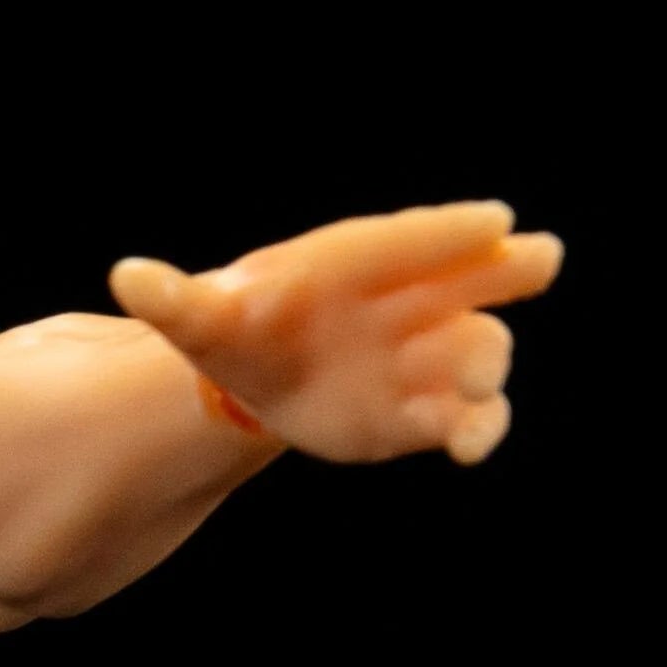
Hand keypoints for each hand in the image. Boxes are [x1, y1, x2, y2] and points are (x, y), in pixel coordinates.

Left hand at [109, 202, 562, 465]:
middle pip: (469, 277)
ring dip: (484, 363)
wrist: (262, 382)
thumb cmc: (240, 330)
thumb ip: (174, 300)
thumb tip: (126, 278)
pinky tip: (470, 449)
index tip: (493, 218)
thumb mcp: (201, 319)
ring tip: (482, 383)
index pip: (405, 241)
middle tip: (541, 258)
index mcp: (355, 263)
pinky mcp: (423, 411)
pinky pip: (460, 418)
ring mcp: (424, 353)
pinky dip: (471, 430)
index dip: (447, 232)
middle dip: (505, 268)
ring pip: (474, 350)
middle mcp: (406, 299)